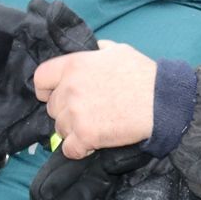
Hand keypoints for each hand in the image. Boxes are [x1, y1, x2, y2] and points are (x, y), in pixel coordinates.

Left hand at [33, 40, 157, 158]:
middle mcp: (69, 88)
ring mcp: (75, 113)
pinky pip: (69, 149)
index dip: (46, 89)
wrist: (160, 102)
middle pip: (52, 108)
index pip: (40, 79)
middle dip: (66, 112)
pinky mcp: (85, 136)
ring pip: (60, 129)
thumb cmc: (143, 75)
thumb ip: (98, 51)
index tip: (55, 95)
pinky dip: (79, 149)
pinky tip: (93, 144)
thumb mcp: (118, 51)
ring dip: (74, 131)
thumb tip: (93, 50)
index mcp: (73, 65)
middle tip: (88, 113)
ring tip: (95, 127)